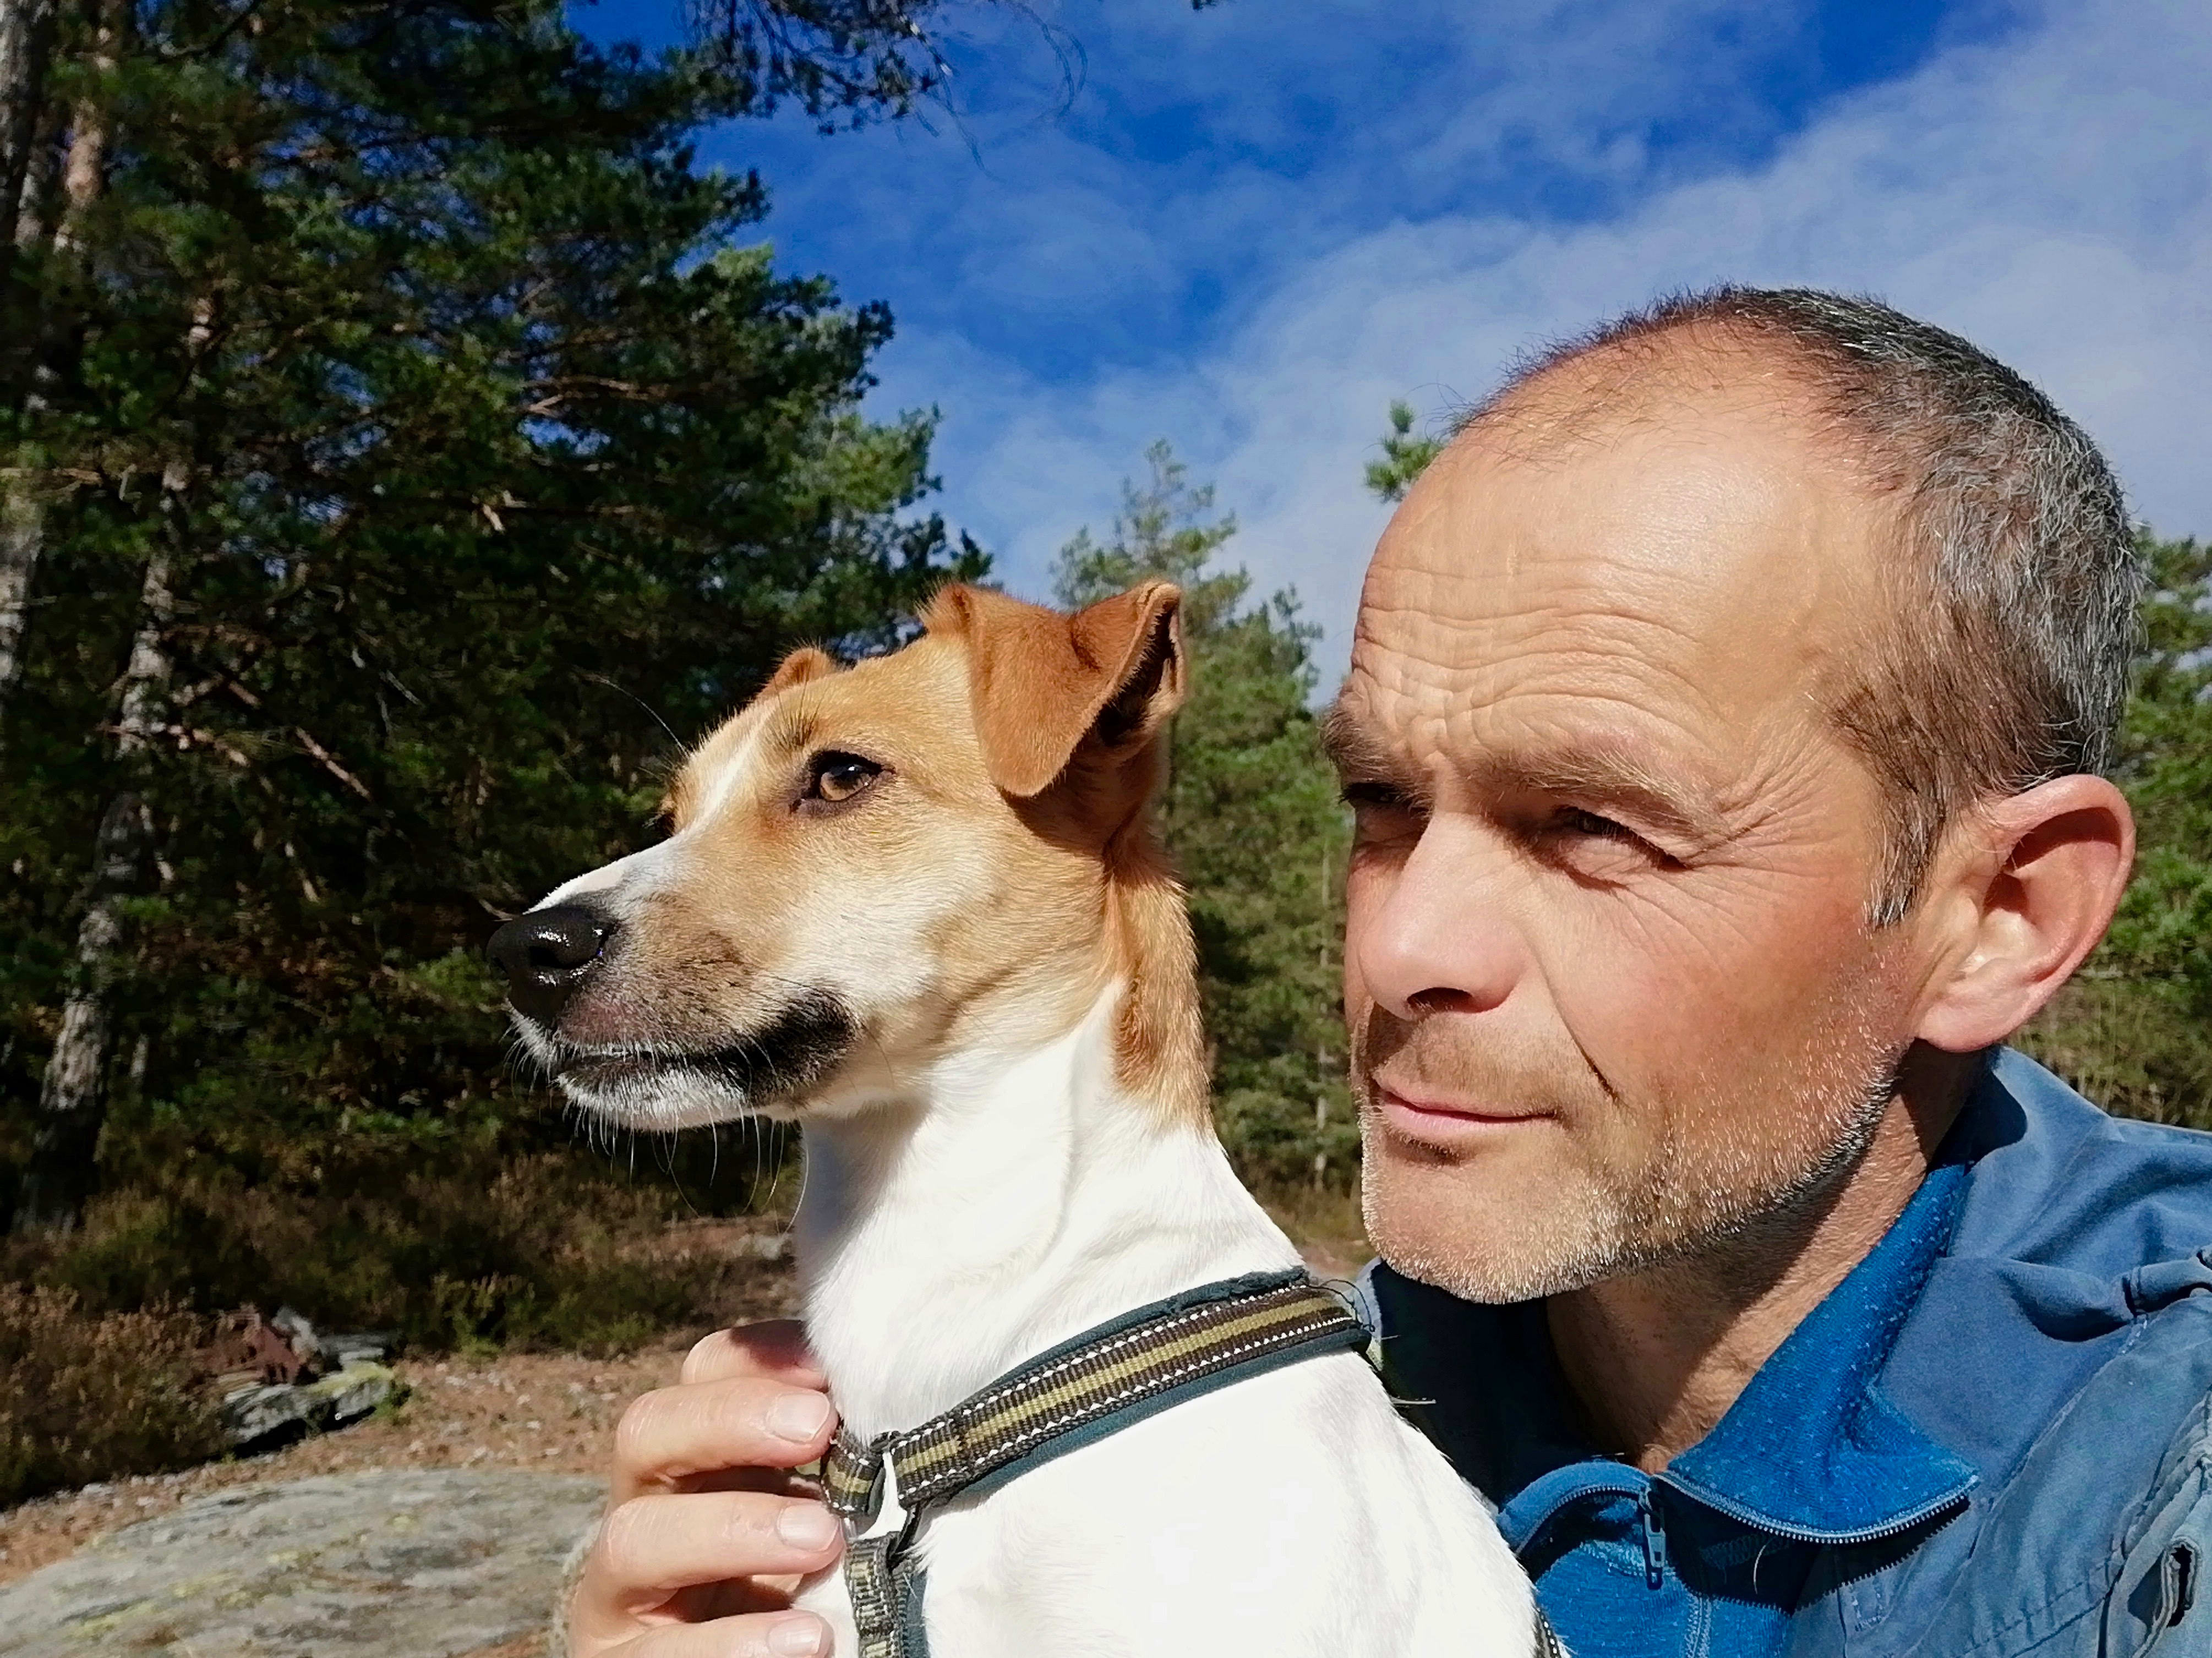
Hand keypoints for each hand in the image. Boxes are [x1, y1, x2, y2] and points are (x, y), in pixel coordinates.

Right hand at [564, 1321, 844, 1657]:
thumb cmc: (801, 1578)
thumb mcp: (814, 1506)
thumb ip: (833, 1459)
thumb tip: (898, 1401)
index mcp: (695, 1452)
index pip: (702, 1373)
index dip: (760, 1358)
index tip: (830, 1370)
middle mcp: (643, 1505)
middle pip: (647, 1429)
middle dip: (732, 1420)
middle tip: (817, 1429)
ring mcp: (619, 1589)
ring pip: (634, 1537)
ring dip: (732, 1530)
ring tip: (823, 1539)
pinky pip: (657, 1654)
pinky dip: (733, 1645)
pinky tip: (808, 1639)